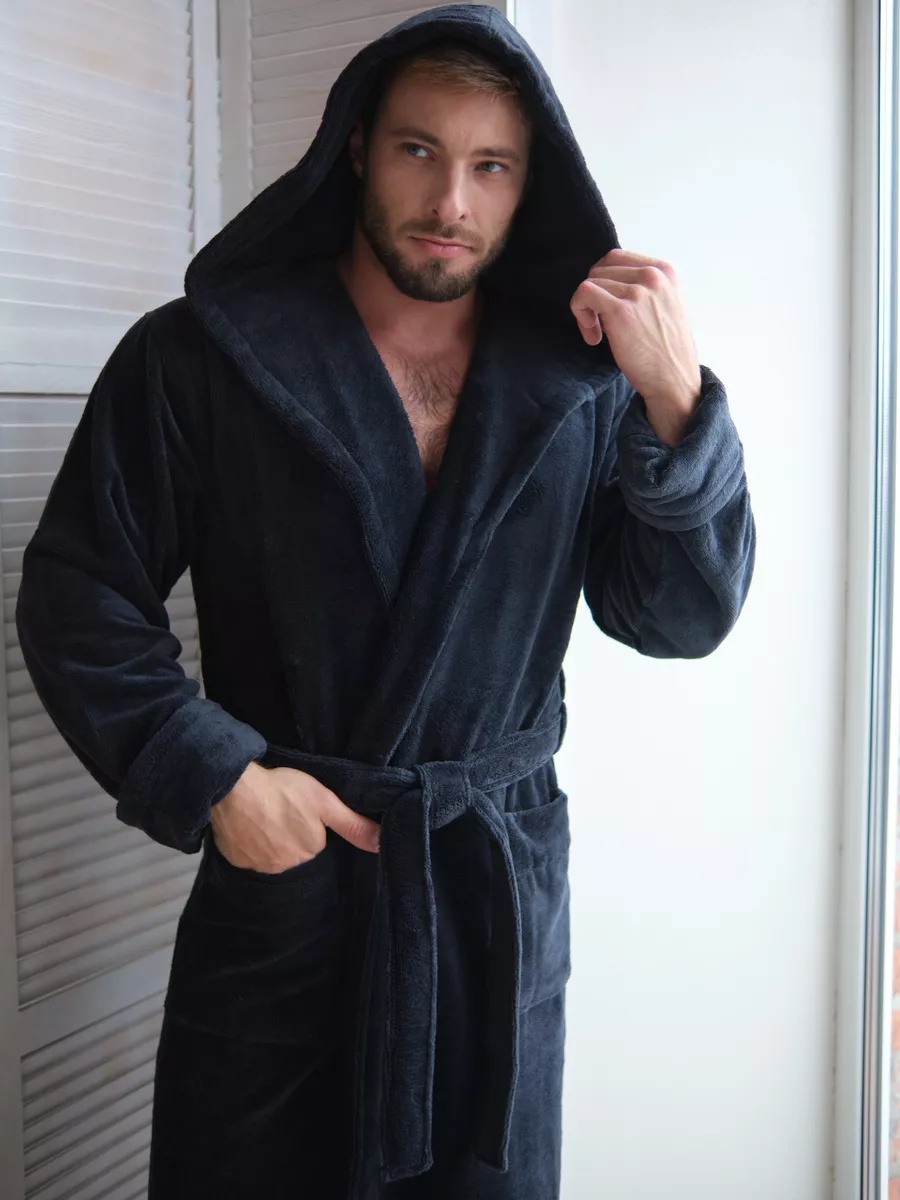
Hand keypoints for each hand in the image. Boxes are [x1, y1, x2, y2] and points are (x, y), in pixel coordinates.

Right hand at [209, 761, 380, 872]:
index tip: (302, 810)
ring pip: (272, 855)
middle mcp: (286, 867)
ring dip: (270, 841)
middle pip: (294, 852)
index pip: (315, 843)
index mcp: (310, 852)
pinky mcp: (236, 862)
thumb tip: (381, 844)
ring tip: (265, 816)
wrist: (234, 787)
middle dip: (291, 835)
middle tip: (282, 810)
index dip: (310, 825)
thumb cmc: (283, 790)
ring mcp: (259, 866)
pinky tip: (248, 825)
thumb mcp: (325, 801)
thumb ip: (353, 824)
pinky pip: (249, 856)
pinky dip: (249, 844)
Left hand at [569, 248, 702, 445]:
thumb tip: (607, 280)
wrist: (674, 380)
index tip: (606, 308)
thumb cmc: (666, 349)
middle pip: (601, 268)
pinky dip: (580, 313)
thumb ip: (643, 287)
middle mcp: (654, 275)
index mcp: (666, 270)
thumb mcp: (664, 304)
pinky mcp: (621, 311)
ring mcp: (638, 291)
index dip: (604, 281)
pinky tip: (593, 336)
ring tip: (598, 334)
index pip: (617, 258)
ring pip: (590, 282)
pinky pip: (584, 294)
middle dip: (594, 295)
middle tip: (599, 324)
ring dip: (586, 309)